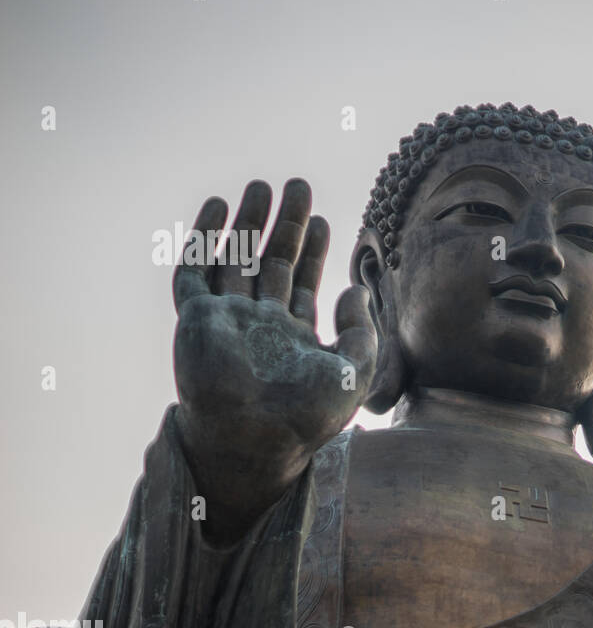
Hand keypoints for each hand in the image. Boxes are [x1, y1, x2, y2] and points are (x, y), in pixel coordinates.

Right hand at [171, 179, 376, 542]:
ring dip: (247, 222)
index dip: (313, 250)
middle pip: (269, 261)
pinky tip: (219, 208)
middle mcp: (257, 324)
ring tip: (263, 186)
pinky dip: (204, 240)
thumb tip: (356, 289)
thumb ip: (363, 329)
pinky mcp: (196, 320)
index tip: (325, 220)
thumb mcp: (355, 371)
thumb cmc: (307, 417)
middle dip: (284, 224)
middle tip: (298, 185)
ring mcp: (225, 320)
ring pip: (234, 259)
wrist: (258, 442)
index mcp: (292, 336)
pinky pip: (194, 272)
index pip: (300, 282)